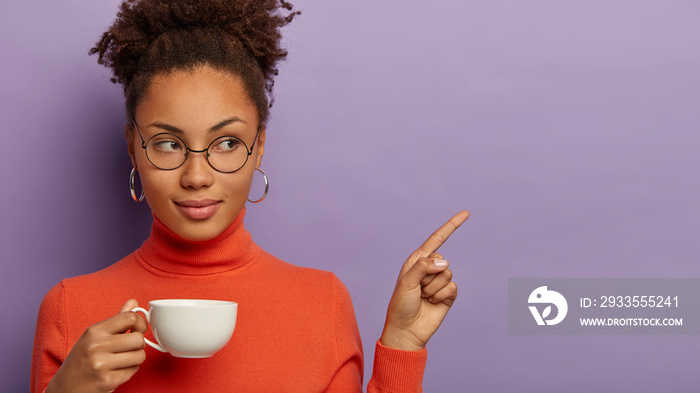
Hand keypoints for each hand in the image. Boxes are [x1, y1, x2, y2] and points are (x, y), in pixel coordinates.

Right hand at [46, 299, 146, 392]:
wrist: (65, 387)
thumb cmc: (82, 359)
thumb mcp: (94, 336)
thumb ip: (116, 319)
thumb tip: (133, 302)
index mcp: (94, 331)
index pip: (129, 318)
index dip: (141, 323)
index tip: (139, 329)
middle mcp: (97, 346)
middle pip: (138, 339)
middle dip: (139, 344)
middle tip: (129, 348)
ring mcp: (102, 365)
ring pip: (139, 356)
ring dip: (135, 359)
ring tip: (122, 360)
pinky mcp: (107, 381)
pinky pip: (133, 371)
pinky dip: (129, 371)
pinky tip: (116, 371)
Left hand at [380, 211, 469, 350]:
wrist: (407, 330)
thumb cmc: (401, 305)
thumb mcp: (407, 281)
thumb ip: (423, 267)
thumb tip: (445, 262)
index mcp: (417, 260)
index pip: (437, 239)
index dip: (451, 226)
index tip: (466, 214)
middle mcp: (430, 268)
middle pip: (442, 259)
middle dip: (429, 275)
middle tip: (418, 289)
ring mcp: (440, 282)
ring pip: (448, 274)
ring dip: (433, 288)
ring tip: (424, 297)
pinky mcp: (448, 295)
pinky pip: (453, 287)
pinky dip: (441, 296)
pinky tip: (432, 303)